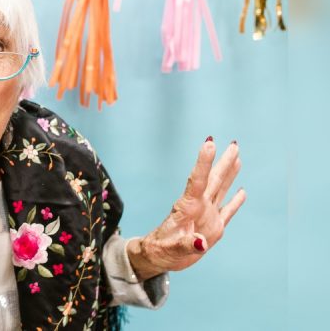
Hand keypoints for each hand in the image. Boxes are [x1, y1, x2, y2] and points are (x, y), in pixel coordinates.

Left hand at [127, 138, 246, 279]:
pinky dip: (235, 201)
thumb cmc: (161, 250)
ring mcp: (207, 216)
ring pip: (221, 190)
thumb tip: (202, 243)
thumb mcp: (171, 249)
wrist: (159, 257)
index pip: (197, 181)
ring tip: (237, 156)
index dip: (204, 162)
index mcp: (187, 208)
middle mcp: (198, 207)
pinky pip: (227, 211)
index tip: (209, 144)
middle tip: (234, 144)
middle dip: (223, 162)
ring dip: (229, 173)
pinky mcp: (213, 227)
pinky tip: (242, 191)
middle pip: (213, 181)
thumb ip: (186, 245)